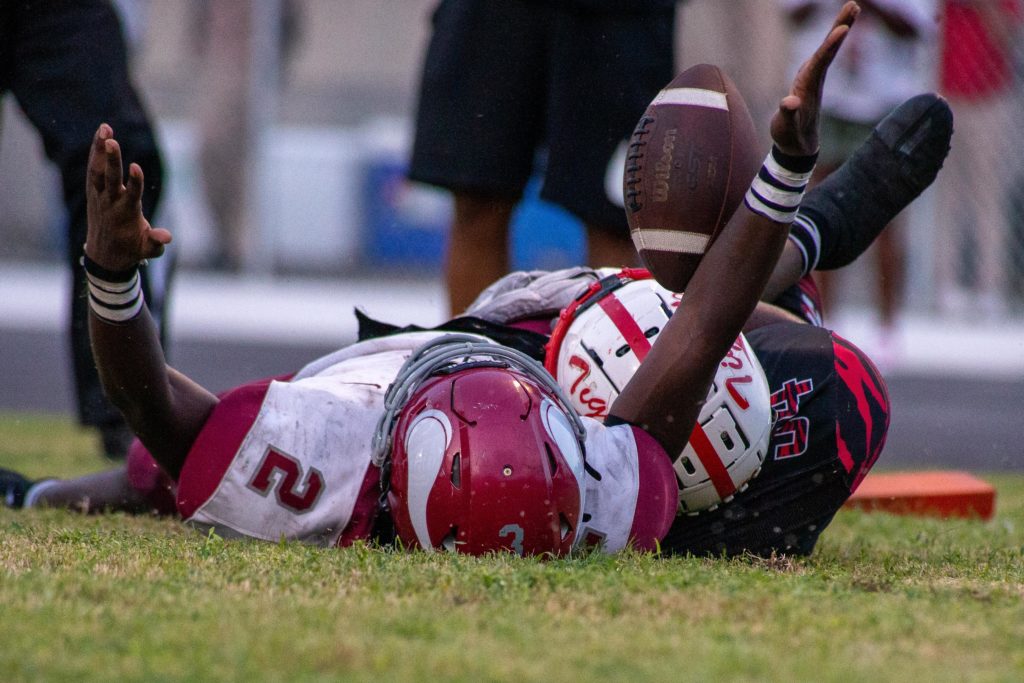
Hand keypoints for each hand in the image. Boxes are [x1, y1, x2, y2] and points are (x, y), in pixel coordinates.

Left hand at [85, 123, 171, 270]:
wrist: (104, 256)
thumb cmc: (132, 250)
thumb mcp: (147, 250)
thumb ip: (156, 242)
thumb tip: (167, 237)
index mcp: (126, 215)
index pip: (131, 195)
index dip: (134, 182)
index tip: (136, 166)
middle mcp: (110, 203)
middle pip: (109, 179)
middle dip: (111, 160)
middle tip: (112, 140)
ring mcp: (99, 196)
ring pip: (97, 170)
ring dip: (100, 149)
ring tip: (105, 128)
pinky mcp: (94, 191)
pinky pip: (94, 168)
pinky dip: (96, 151)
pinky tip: (101, 134)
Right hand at [770, 1, 858, 156]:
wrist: (799, 147)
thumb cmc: (790, 137)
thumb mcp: (784, 128)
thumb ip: (786, 115)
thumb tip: (789, 102)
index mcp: (808, 87)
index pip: (821, 62)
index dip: (830, 46)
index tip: (843, 29)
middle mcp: (815, 80)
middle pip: (829, 49)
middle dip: (841, 26)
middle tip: (855, 5)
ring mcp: (813, 79)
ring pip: (828, 49)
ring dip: (840, 27)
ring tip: (852, 8)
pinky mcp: (809, 79)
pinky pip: (822, 54)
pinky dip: (830, 40)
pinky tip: (838, 30)